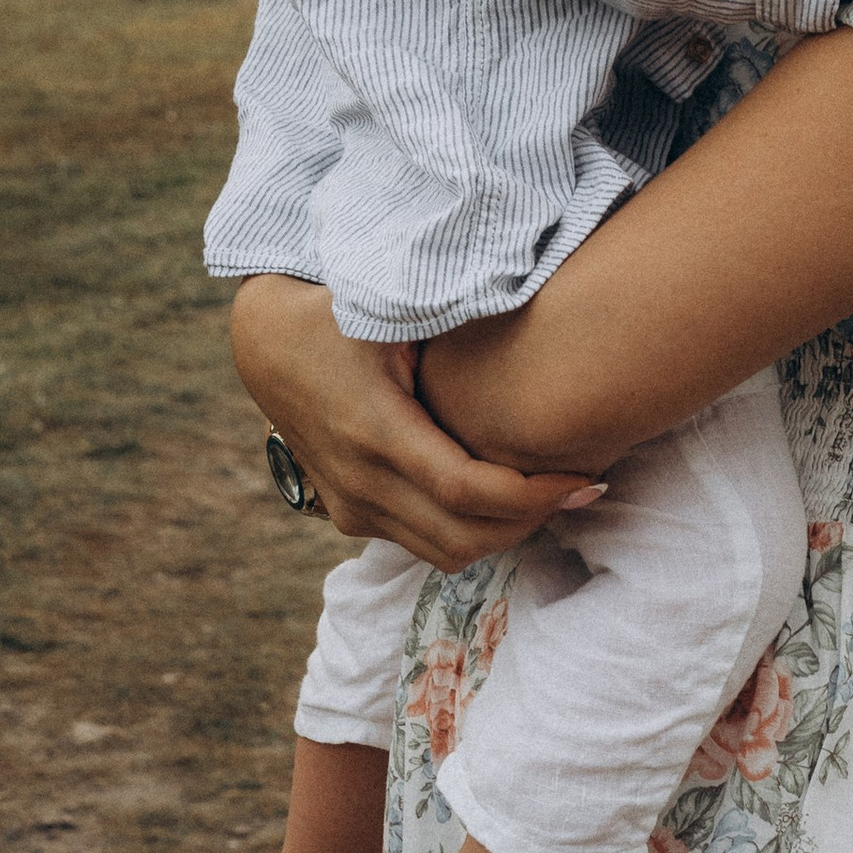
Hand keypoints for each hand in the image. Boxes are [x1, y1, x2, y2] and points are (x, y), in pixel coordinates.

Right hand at [230, 277, 607, 572]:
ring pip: (445, 552)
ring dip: (507, 532)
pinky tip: (509, 494)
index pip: (466, 491)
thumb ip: (451, 310)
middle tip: (586, 484)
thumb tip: (535, 300)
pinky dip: (473, 530)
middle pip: (464, 537)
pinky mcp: (350, 515)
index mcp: (373, 429)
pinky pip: (423, 543)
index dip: (533, 494)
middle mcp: (359, 482)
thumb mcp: (389, 304)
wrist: (266, 342)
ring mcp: (351, 506)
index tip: (586, 474)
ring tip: (556, 491)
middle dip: (533, 520)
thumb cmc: (339, 309)